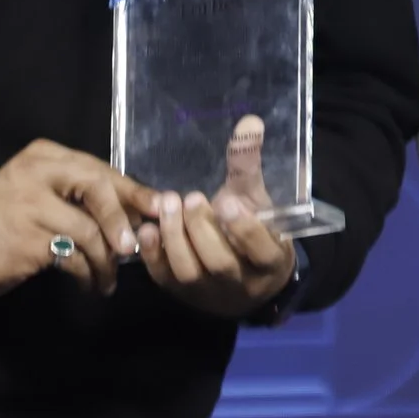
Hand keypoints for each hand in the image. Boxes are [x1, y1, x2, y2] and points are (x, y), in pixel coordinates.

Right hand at [0, 139, 157, 299]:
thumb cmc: (2, 221)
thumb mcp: (39, 193)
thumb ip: (78, 195)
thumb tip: (135, 211)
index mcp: (44, 156)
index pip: (99, 169)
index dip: (133, 190)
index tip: (160, 207)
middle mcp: (37, 174)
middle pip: (97, 188)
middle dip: (122, 220)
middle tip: (135, 248)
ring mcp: (30, 205)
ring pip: (89, 230)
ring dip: (105, 260)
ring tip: (107, 279)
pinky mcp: (27, 240)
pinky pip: (73, 257)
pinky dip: (87, 274)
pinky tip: (89, 285)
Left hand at [138, 114, 297, 318]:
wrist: (246, 275)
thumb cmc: (255, 228)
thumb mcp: (257, 199)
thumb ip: (249, 166)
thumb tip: (249, 122)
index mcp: (271, 261)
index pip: (262, 250)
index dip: (245, 229)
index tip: (227, 201)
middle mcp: (242, 284)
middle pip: (220, 263)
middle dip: (202, 230)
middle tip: (189, 198)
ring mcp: (209, 294)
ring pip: (190, 272)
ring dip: (175, 238)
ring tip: (167, 204)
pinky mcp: (182, 295)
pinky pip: (165, 279)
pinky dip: (154, 255)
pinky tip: (147, 228)